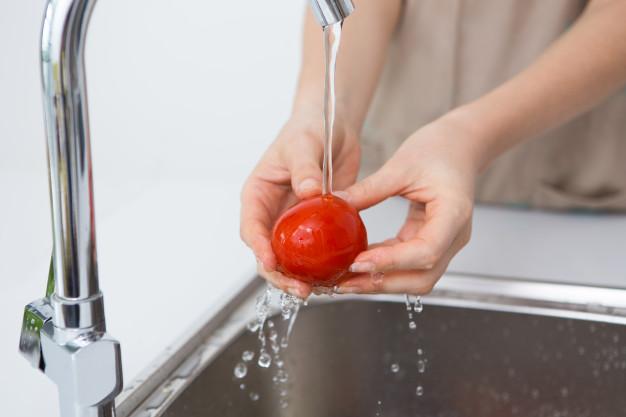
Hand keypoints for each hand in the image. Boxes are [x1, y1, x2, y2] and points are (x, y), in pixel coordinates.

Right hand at [240, 113, 359, 298]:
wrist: (333, 126)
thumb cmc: (309, 129)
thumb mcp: (304, 145)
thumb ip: (305, 167)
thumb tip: (307, 191)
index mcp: (258, 195)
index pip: (251, 228)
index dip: (259, 248)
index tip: (272, 262)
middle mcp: (272, 214)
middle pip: (268, 252)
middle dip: (281, 274)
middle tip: (301, 289)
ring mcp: (293, 222)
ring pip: (291, 258)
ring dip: (301, 277)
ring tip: (320, 289)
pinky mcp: (315, 226)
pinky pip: (315, 251)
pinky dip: (322, 266)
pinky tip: (336, 276)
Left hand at [336, 116, 477, 294]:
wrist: (459, 146)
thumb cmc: (439, 150)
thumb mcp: (400, 166)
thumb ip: (369, 189)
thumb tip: (335, 205)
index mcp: (453, 214)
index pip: (426, 251)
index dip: (390, 262)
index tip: (357, 263)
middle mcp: (453, 236)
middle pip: (422, 277)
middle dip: (382, 284)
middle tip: (344, 282)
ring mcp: (445, 243)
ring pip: (415, 278)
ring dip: (380, 282)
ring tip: (346, 279)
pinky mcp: (431, 242)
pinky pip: (408, 264)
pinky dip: (384, 268)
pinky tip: (358, 265)